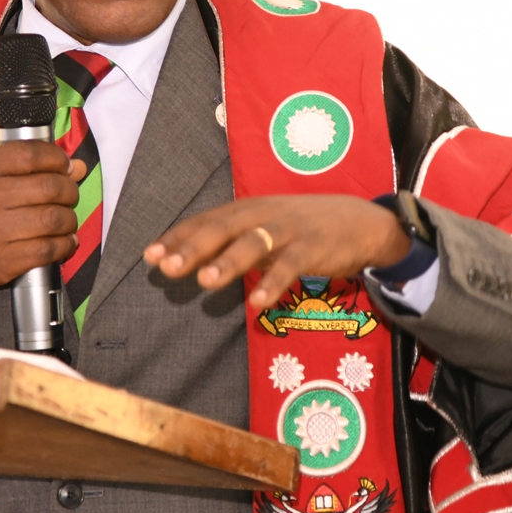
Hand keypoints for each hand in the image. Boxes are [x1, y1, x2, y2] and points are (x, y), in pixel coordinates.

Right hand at [0, 142, 85, 308]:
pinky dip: (65, 244)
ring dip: (70, 220)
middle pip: (49, 187)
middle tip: (68, 196)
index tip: (65, 167)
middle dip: (69, 191)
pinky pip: (50, 249)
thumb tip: (77, 167)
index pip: (29, 154)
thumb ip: (30, 169)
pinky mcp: (3, 260)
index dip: (56, 158)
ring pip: (54, 218)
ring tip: (66, 221)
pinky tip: (64, 241)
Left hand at [143, 195, 410, 309]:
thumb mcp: (265, 228)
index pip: (206, 220)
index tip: (149, 256)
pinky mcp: (313, 247)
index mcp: (248, 209)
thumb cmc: (304, 228)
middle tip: (166, 266)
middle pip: (222, 228)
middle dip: (192, 247)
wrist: (362, 221)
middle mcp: (263, 214)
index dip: (178, 236)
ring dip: (228, 261)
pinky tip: (257, 303)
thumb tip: (190, 259)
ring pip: (253, 243)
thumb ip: (232, 242)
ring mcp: (289, 229)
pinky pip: (290, 265)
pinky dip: (273, 283)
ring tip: (205, 280)